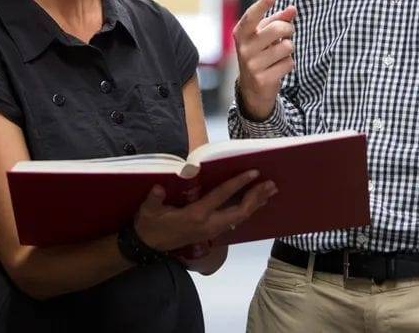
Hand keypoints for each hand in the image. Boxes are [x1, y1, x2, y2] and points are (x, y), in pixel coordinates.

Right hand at [132, 170, 276, 252]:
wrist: (148, 246)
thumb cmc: (149, 225)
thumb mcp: (148, 211)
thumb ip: (154, 199)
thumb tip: (159, 187)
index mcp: (196, 215)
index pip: (221, 196)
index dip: (237, 184)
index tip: (253, 173)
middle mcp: (208, 224)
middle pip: (239, 211)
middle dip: (256, 198)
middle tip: (271, 184)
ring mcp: (211, 230)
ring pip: (239, 218)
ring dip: (255, 204)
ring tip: (270, 192)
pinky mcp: (211, 232)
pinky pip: (234, 221)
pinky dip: (247, 211)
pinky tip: (255, 204)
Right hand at [233, 0, 296, 119]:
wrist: (252, 88)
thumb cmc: (261, 52)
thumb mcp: (265, 34)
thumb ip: (278, 20)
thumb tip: (292, 9)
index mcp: (241, 34)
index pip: (250, 17)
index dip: (261, 6)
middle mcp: (244, 48)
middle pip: (277, 29)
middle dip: (289, 29)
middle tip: (289, 32)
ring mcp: (252, 65)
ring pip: (286, 47)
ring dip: (289, 49)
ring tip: (281, 53)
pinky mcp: (263, 79)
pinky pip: (289, 63)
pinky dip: (289, 64)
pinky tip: (279, 67)